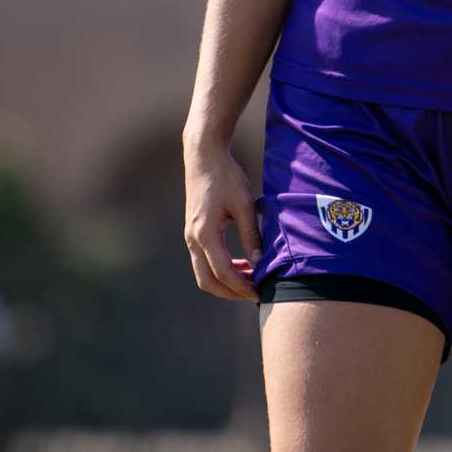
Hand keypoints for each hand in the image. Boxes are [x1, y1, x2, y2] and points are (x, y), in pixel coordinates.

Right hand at [184, 129, 261, 300]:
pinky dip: (221, 269)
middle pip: (208, 281)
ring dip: (226, 282)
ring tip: (252, 279)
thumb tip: (260, 263)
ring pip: (204, 273)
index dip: (242, 287)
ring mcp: (190, 237)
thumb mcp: (245, 205)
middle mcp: (193, 239)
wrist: (204, 157)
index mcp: (205, 233)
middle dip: (231, 292)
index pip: (224, 272)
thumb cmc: (226, 177)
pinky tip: (241, 264)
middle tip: (256, 294)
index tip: (261, 293)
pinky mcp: (193, 232)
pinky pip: (204, 261)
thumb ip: (251, 235)